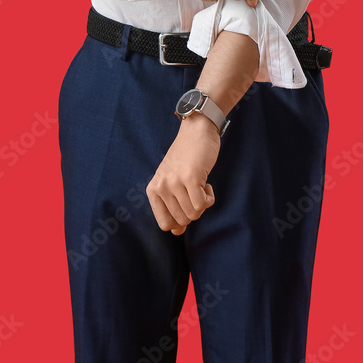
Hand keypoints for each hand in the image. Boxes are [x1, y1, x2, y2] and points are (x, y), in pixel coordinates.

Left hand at [146, 112, 220, 233]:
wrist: (197, 130)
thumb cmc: (186, 157)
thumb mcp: (173, 182)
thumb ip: (173, 206)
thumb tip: (177, 232)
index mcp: (153, 189)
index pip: (165, 224)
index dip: (180, 221)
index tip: (187, 205)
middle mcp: (161, 186)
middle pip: (182, 221)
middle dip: (194, 211)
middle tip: (195, 191)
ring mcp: (175, 182)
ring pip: (194, 214)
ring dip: (203, 203)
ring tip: (200, 185)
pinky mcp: (191, 177)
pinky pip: (203, 205)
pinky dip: (210, 198)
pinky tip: (207, 184)